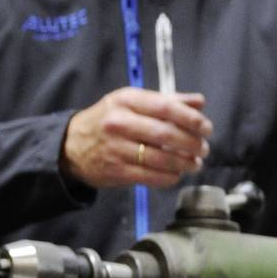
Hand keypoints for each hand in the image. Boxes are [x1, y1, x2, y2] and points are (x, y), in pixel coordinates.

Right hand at [62, 86, 212, 192]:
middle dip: (191, 143)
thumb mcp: (131, 103)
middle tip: (204, 148)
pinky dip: (169, 177)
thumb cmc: (107, 121)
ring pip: (160, 158)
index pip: (165, 107)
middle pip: (165, 134)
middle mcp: (120, 123)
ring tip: (195, 163)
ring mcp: (117, 148)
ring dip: (184, 163)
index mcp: (126, 100)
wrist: (70, 146)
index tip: (206, 127)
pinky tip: (177, 174)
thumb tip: (199, 102)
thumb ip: (167, 101)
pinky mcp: (117, 171)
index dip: (190, 119)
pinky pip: (151, 176)